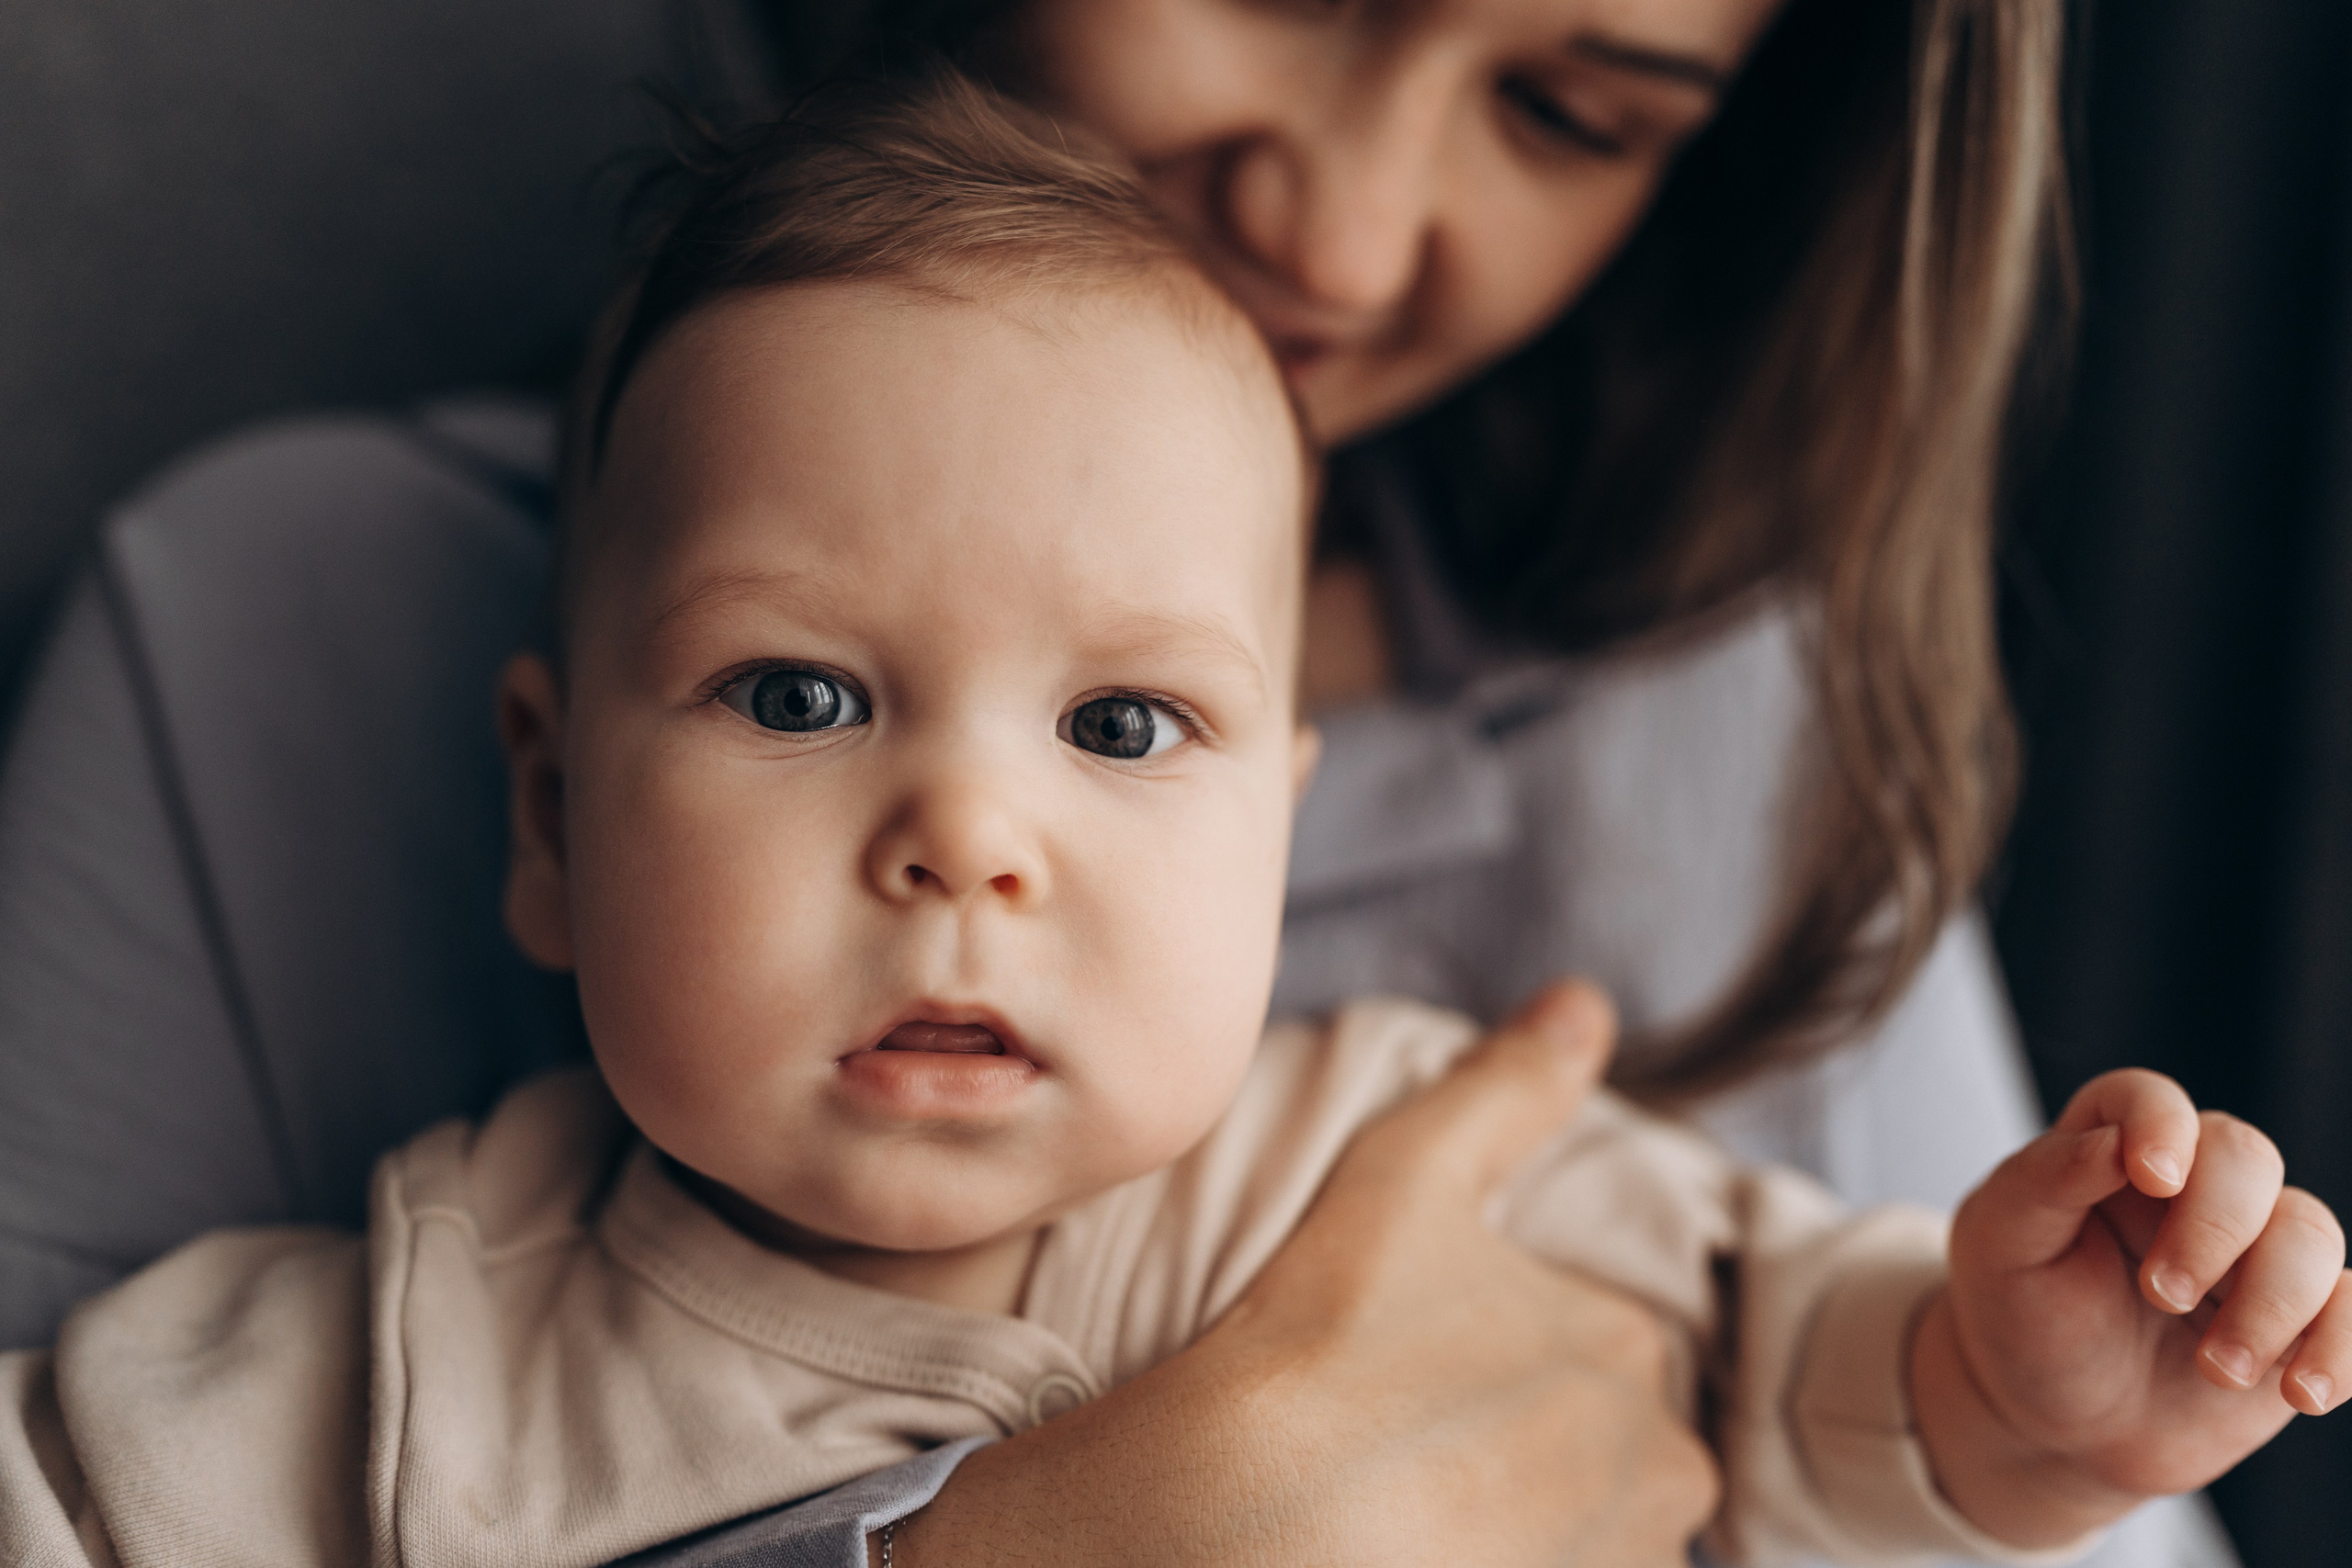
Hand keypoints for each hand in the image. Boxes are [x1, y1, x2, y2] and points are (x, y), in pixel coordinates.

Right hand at [889, 982, 1717, 1567]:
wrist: (1233, 1523)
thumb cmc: (1314, 1340)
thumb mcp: (1406, 1181)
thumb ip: (1504, 1089)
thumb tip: (1585, 1000)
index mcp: (1626, 1348)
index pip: (1586, 1355)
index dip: (1487, 1366)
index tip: (1403, 1380)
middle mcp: (1658, 1472)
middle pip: (1601, 1461)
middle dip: (1521, 1459)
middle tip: (1393, 1456)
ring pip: (1582, 1540)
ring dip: (1521, 1531)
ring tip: (1397, 1524)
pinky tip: (1412, 1557)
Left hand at [1914, 1068, 2351, 1546]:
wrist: (2050, 1420)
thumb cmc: (2019, 1315)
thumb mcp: (2002, 1244)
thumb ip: (2047, 1180)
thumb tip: (2114, 1141)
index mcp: (2112, 1151)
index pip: (2149, 1100)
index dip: (2161, 1124)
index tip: (2153, 1177)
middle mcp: (2193, 1187)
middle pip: (2247, 1158)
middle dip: (2216, 1227)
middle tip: (2161, 1296)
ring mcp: (2253, 1251)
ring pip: (2310, 1234)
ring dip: (2273, 1303)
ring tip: (2214, 1370)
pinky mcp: (2298, 1319)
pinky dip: (2343, 1345)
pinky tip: (2301, 1391)